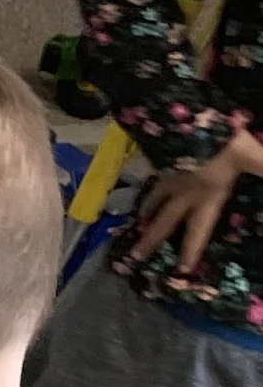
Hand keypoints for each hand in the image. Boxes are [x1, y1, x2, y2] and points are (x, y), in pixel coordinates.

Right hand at [131, 124, 262, 273]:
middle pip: (167, 220)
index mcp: (207, 194)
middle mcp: (186, 191)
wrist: (186, 115)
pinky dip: (149, 185)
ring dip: (147, 211)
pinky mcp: (164, 157)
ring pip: (157, 197)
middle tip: (135, 257)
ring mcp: (172, 174)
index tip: (181, 270)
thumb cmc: (221, 140)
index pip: (198, 229)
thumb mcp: (250, 156)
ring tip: (138, 222)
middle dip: (153, 239)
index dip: (191, 250)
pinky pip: (155, 176)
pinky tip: (147, 182)